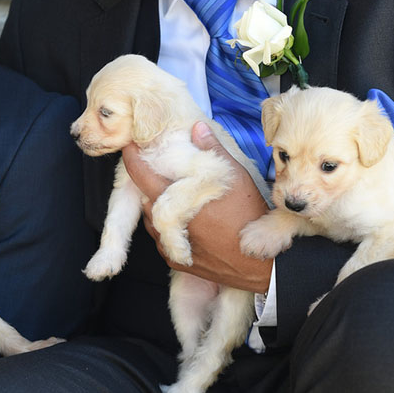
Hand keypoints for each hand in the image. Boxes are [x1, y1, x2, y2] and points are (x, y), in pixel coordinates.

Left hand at [121, 122, 272, 292]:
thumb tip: (198, 127)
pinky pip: (163, 241)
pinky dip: (167, 229)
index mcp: (176, 202)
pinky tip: (185, 221)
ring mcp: (171, 247)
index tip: (131, 147)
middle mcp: (167, 226)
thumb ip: (213, 150)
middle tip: (159, 172)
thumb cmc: (250, 218)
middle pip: (145, 199)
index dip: (133, 159)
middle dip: (149, 185)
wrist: (262, 265)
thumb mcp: (237, 177)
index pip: (140, 176)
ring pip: (153, 221)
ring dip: (158, 207)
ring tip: (175, 197)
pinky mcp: (178, 262)